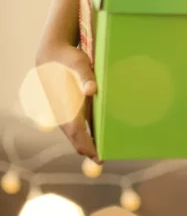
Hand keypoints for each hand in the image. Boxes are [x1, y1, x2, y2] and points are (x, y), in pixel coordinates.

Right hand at [35, 44, 100, 162]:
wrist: (52, 57)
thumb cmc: (69, 60)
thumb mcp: (80, 64)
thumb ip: (86, 78)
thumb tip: (92, 91)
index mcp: (67, 106)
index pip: (77, 134)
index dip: (88, 147)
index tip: (99, 158)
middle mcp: (63, 114)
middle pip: (76, 139)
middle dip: (90, 150)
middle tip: (105, 158)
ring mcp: (64, 114)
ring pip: (75, 135)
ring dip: (88, 144)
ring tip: (104, 150)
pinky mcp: (67, 110)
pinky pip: (76, 128)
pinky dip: (85, 135)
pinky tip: (97, 136)